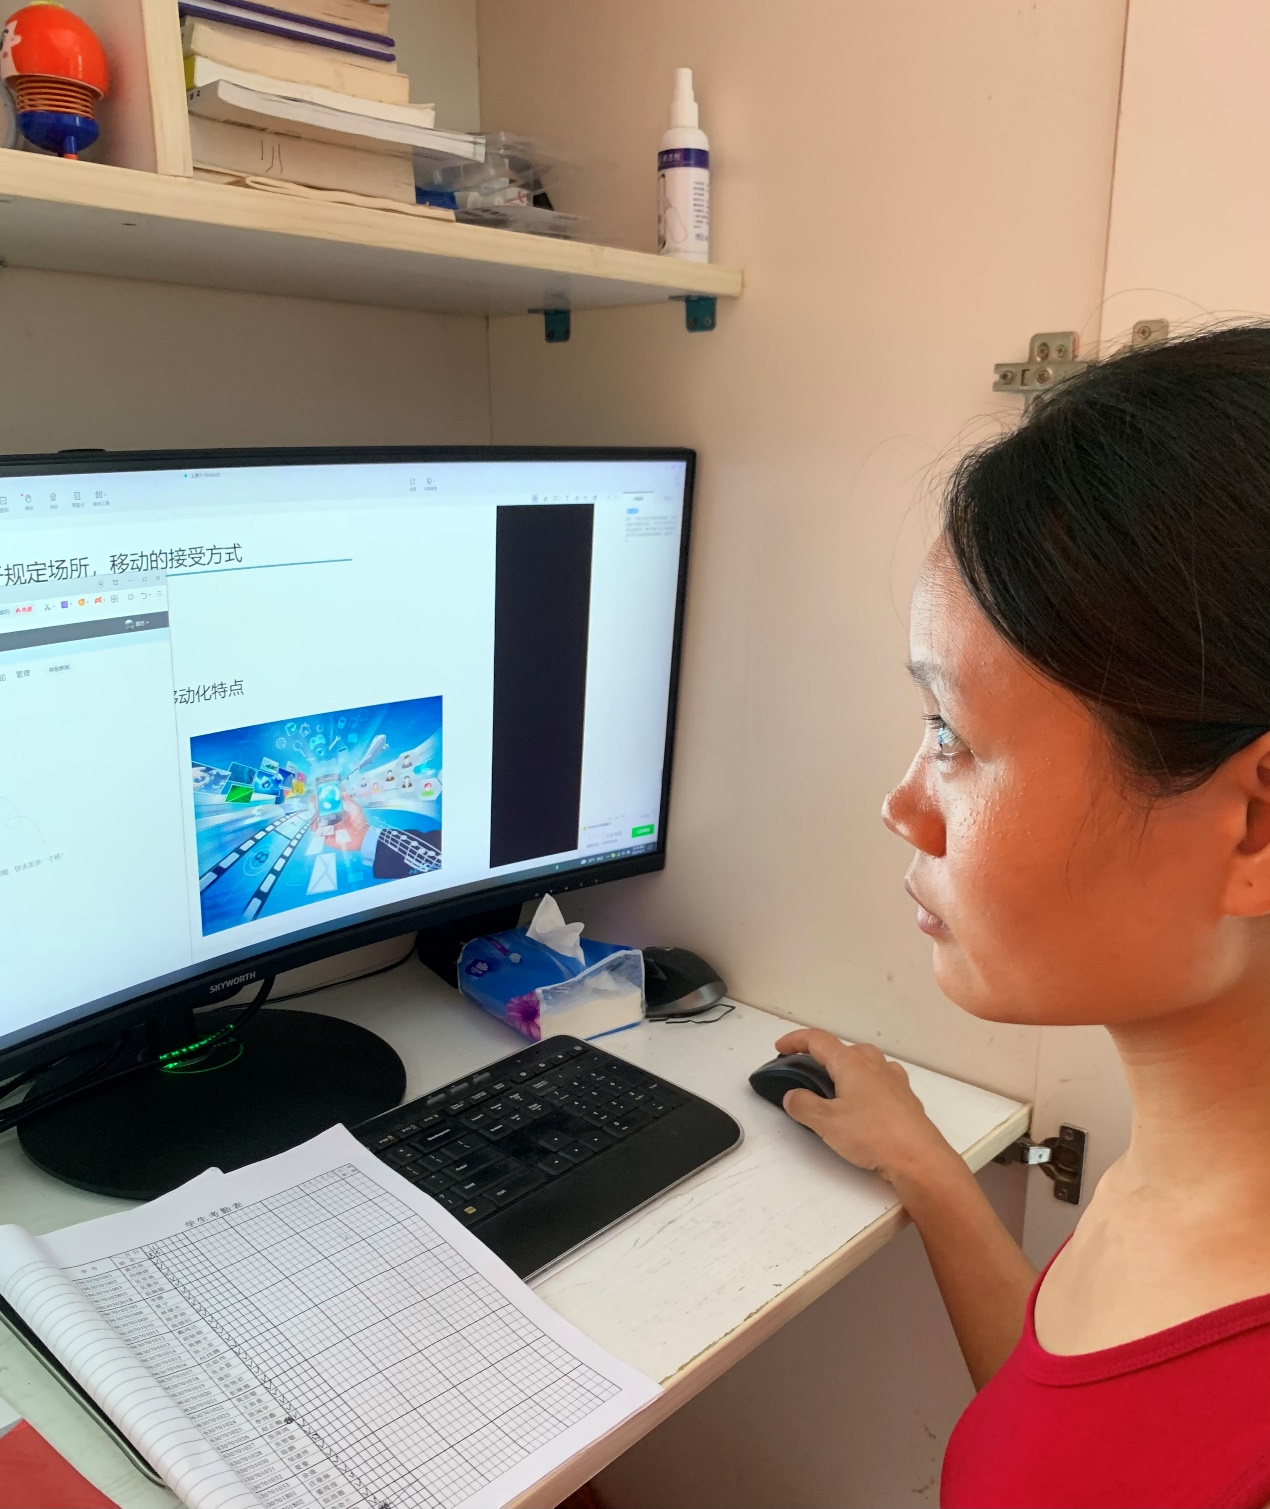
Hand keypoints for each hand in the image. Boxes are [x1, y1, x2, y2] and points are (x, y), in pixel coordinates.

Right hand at [773, 1028, 955, 1188]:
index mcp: (851, 1063)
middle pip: (844, 1049)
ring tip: (837, 1088)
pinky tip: (866, 1104)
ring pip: (866, 1063)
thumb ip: (803, 1105)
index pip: (818, 1040)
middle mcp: (875, 1064)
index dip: (795, 1040)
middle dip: (823, 1056)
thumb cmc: (871, 1135)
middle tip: (808, 1073)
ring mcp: (895, 1080)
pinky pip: (882, 1081)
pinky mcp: (907, 1099)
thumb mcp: (826, 1122)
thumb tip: (793, 1095)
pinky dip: (867, 1085)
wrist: (919, 1158)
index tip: (780, 1047)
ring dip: (848, 1068)